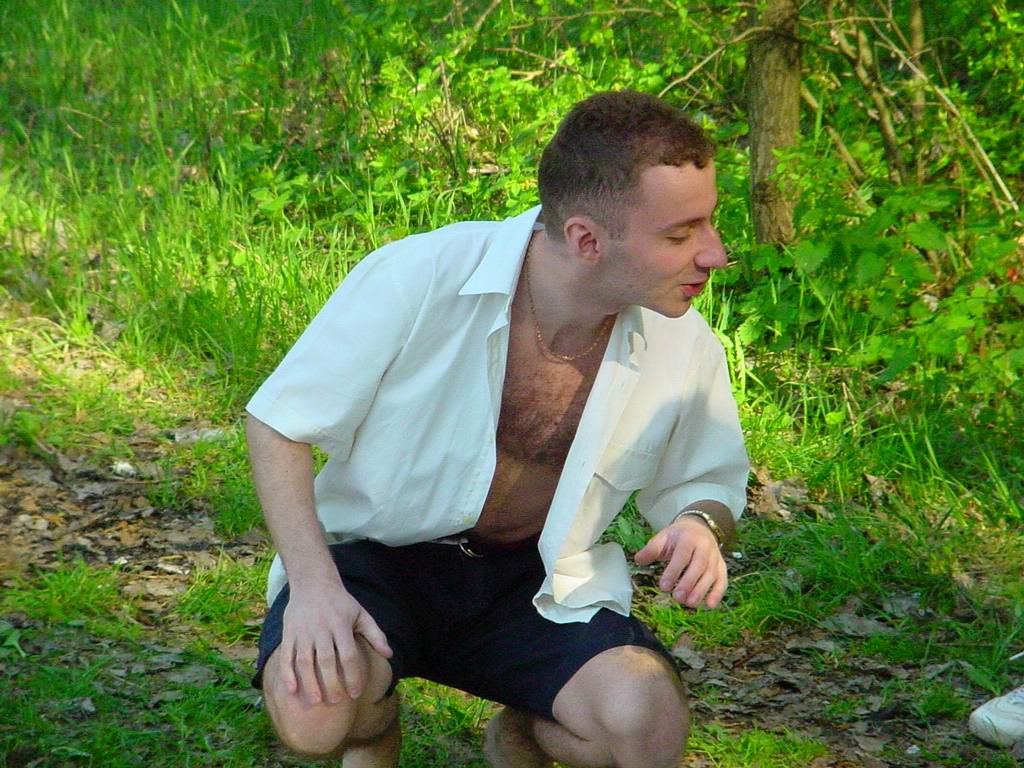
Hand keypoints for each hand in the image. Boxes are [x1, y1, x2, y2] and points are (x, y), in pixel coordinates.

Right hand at [279, 581, 392, 705]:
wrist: (313, 582)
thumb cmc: (341, 602)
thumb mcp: (361, 614)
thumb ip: (375, 634)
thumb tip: (390, 655)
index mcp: (341, 625)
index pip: (348, 655)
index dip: (352, 676)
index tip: (355, 694)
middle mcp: (321, 629)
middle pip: (326, 661)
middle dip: (331, 684)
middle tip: (336, 701)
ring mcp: (303, 631)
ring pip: (304, 661)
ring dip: (309, 683)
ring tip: (315, 702)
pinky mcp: (288, 632)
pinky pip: (286, 655)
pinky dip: (287, 674)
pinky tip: (292, 690)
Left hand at [634, 516, 727, 608]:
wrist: (699, 528)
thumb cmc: (678, 536)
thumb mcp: (663, 537)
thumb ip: (652, 549)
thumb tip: (638, 560)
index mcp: (688, 538)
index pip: (682, 555)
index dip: (674, 571)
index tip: (664, 587)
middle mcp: (705, 547)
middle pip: (699, 566)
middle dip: (688, 583)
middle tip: (677, 598)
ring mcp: (715, 557)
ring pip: (711, 575)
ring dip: (701, 590)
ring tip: (689, 604)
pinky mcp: (722, 567)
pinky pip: (723, 580)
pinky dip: (718, 593)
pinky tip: (710, 606)